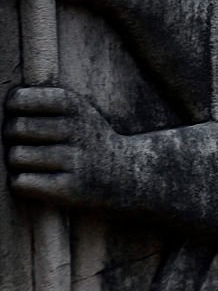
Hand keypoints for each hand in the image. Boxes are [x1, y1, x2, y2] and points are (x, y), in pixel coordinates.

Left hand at [4, 86, 124, 208]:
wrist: (130, 176)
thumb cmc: (89, 140)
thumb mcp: (76, 110)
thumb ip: (37, 102)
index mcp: (74, 106)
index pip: (18, 100)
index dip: (15, 112)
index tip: (29, 120)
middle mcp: (76, 131)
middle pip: (14, 129)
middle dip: (15, 139)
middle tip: (34, 146)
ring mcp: (74, 161)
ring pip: (15, 157)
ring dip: (20, 164)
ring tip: (41, 165)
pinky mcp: (69, 190)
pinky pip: (21, 183)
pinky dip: (24, 183)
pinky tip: (41, 182)